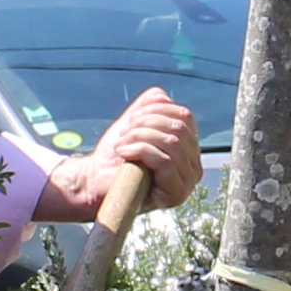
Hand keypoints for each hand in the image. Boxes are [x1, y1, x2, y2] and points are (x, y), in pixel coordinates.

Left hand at [75, 89, 202, 224]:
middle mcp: (194, 166)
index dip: (157, 109)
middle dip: (147, 124)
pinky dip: (140, 151)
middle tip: (124, 132)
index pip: (184, 117)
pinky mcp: (176, 194)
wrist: (97, 183)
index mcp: (188, 147)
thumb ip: (150, 106)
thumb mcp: (134, 123)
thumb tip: (164, 96)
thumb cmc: (117, 156)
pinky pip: (165, 161)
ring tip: (122, 144)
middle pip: (179, 128)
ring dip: (141, 137)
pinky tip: (124, 153)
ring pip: (172, 143)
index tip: (132, 118)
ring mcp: (188, 182)